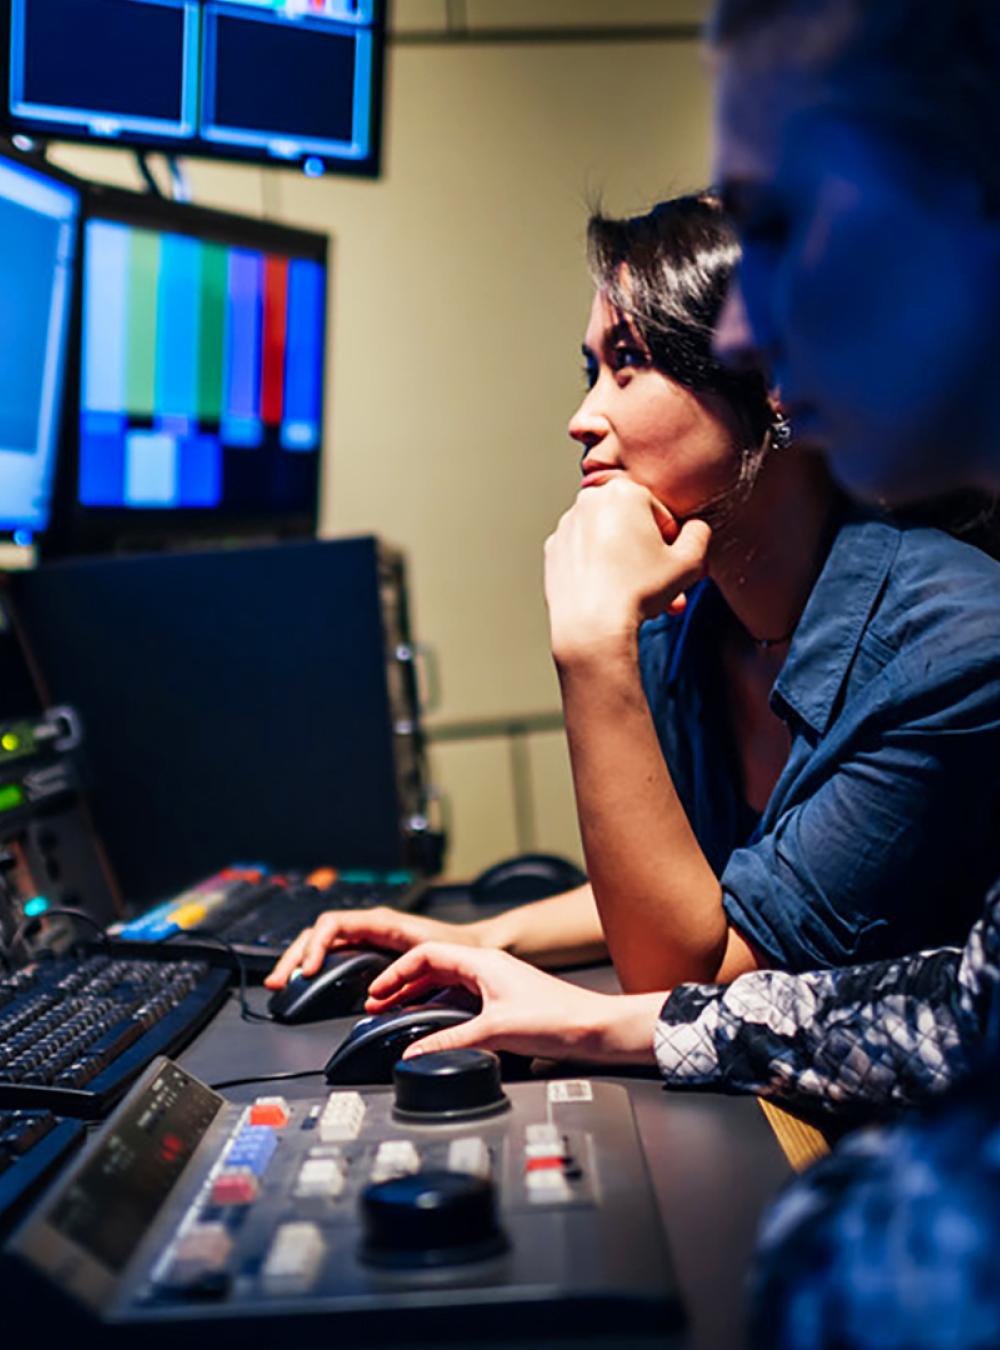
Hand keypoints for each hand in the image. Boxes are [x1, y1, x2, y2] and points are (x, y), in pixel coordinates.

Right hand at [263, 909, 484, 988]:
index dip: (315, 947)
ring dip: (300, 960)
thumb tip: (375, 997)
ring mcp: (368, 936)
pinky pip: (335, 953)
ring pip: (322, 942)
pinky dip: (316, 966)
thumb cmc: (461, 950)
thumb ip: (406, 975)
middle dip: (294, 955)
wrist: (480, 948)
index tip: (307, 972)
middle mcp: (371, 925)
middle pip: (319, 933)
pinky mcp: (371, 950)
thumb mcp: (431, 960)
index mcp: (382, 922)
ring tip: (282, 983)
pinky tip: (306, 984)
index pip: (333, 924)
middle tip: (277, 981)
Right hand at [365, 942, 661, 1064]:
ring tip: (397, 1012)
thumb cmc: (558, 1018)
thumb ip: (450, 1041)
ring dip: (420, 996)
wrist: (597, 1029)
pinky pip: (462, 999)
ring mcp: (497, 984)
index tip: (377, 991)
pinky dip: (440, 1008)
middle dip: (403, 984)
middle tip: (378, 1003)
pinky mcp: (505, 1002)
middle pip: (434, 966)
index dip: (397, 972)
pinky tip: (434, 1025)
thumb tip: (416, 1053)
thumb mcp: (496, 1031)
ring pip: (447, 983)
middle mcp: (489, 967)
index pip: (427, 954)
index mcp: (484, 961)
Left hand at [544, 478, 710, 659]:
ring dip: (627, 565)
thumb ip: (699, 535)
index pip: (660, 513)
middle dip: (649, 557)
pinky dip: (599, 569)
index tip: (672, 564)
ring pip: (608, 541)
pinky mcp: (553, 550)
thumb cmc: (638, 591)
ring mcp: (567, 526)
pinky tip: (611, 595)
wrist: (590, 626)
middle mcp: (589, 501)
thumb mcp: (689, 562)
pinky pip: (586, 555)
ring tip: (640, 597)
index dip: (671, 542)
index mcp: (623, 491)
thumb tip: (695, 528)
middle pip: (632, 527)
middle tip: (661, 585)